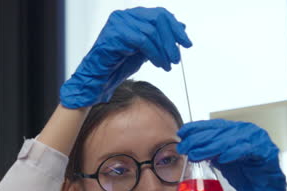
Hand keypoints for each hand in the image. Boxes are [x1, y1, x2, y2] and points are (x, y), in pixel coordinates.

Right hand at [59, 7, 191, 108]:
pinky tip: (159, 64)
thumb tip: (182, 28)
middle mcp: (124, 15)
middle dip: (172, 40)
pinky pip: (142, 41)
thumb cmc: (119, 64)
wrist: (99, 79)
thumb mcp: (146, 50)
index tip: (187, 44)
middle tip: (177, 58)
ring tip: (168, 65)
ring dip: (164, 50)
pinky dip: (154, 53)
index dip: (176, 28)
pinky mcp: (115, 34)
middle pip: (158, 19)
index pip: (160, 14)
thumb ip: (160, 38)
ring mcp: (118, 23)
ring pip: (151, 31)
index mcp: (132, 15)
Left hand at [177, 119, 286, 190]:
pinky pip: (248, 150)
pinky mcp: (267, 151)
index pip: (214, 125)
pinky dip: (234, 153)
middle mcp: (247, 131)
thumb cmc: (245, 177)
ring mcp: (258, 140)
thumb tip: (190, 148)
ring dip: (211, 147)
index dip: (197, 128)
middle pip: (220, 132)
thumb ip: (210, 152)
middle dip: (199, 139)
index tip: (182, 133)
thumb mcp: (222, 162)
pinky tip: (223, 158)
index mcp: (237, 131)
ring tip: (196, 154)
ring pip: (230, 140)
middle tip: (185, 147)